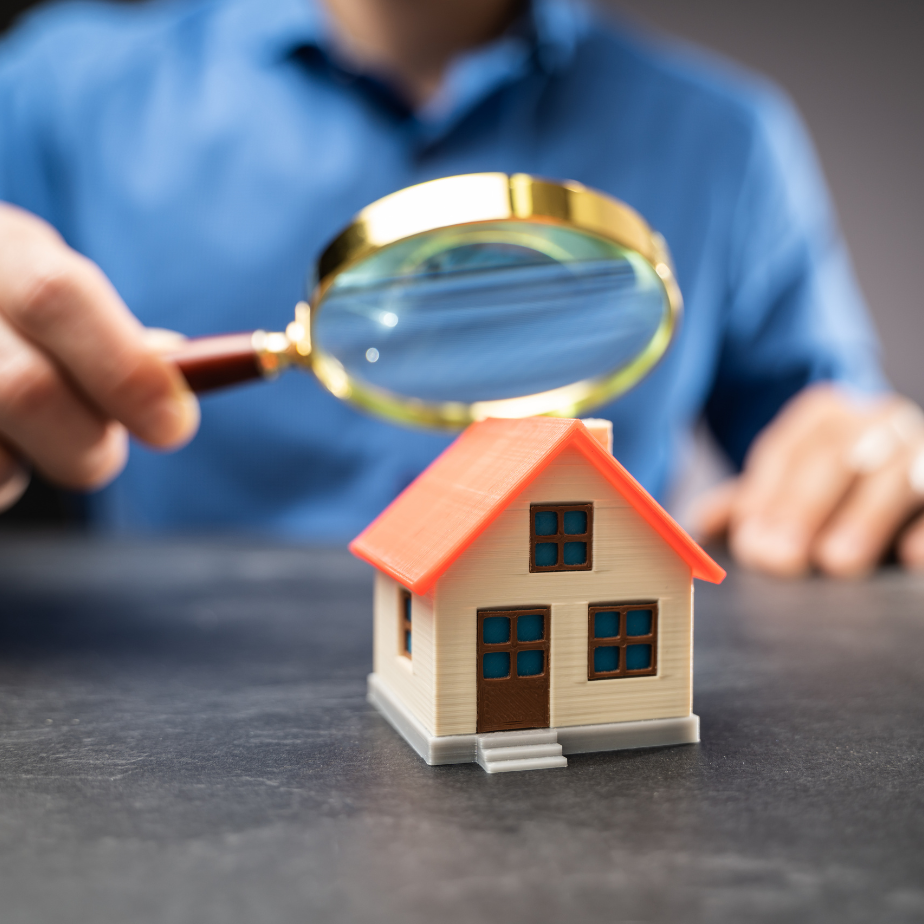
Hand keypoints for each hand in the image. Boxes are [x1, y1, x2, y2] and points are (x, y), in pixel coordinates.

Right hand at [0, 203, 198, 510]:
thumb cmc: (10, 311)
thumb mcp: (48, 286)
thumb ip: (107, 334)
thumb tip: (170, 376)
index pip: (56, 297)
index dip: (126, 370)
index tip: (174, 427)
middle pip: (24, 388)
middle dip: (87, 443)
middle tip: (103, 454)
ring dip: (25, 467)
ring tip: (24, 438)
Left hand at [690, 383, 923, 576]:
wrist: (908, 469)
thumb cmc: (833, 487)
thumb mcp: (790, 487)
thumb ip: (749, 503)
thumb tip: (700, 526)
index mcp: (825, 414)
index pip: (787, 451)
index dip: (764, 497)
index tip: (749, 541)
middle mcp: (877, 420)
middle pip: (833, 457)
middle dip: (802, 510)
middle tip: (779, 561)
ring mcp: (920, 445)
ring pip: (892, 475)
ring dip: (862, 520)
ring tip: (836, 563)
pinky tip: (911, 558)